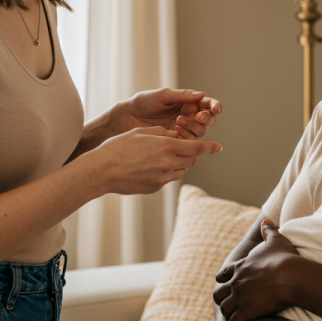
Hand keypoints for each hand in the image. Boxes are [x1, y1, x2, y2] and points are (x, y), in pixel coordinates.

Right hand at [90, 126, 221, 195]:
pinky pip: (167, 179)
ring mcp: (162, 178)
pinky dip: (164, 173)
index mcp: (166, 146)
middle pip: (191, 161)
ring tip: (160, 158)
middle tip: (178, 149)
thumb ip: (162, 133)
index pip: (197, 148)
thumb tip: (174, 136)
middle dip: (189, 155)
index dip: (210, 147)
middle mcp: (168, 163)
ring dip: (177, 164)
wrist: (101, 170)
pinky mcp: (155, 188)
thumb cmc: (118, 147)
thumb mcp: (141, 132)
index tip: (219, 147)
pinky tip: (148, 168)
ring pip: (180, 171)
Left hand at [124, 88, 221, 138]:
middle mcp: (189, 115)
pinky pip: (188, 142)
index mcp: (188, 102)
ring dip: (193, 127)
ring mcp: (183, 129)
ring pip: (200, 132)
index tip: (215, 108)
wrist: (128, 118)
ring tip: (179, 121)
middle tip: (198, 116)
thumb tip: (202, 94)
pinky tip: (175, 132)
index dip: (215, 106)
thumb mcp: (163, 95)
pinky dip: (185, 137)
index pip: (208, 104)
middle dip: (206, 118)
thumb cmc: (144, 102)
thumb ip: (182, 95)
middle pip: (208, 120)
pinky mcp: (176, 141)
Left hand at [214, 220, 298, 320]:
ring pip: (224, 307)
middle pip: (219, 292)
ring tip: (230, 316)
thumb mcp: (276, 240)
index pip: (223, 274)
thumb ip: (269, 230)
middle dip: (221, 296)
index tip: (225, 283)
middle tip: (225, 301)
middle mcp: (236, 282)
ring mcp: (239, 297)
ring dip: (227, 312)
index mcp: (240, 266)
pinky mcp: (246, 312)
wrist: (290, 277)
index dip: (224, 279)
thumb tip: (267, 220)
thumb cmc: (285, 258)